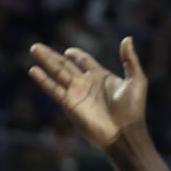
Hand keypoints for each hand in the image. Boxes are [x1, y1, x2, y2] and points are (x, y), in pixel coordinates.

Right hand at [27, 38, 147, 149]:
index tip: (68, 51)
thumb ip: (130, 60)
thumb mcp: (136, 80)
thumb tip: (128, 38)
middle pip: (65, 65)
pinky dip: (43, 80)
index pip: (85, 61)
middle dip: (52, 56)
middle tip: (37, 47)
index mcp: (101, 77)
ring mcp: (77, 93)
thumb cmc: (133, 109)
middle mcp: (86, 84)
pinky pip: (54, 89)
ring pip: (57, 73)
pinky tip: (33, 70)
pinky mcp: (69, 104)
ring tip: (34, 49)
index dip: (77, 55)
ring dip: (45, 61)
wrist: (124, 132)